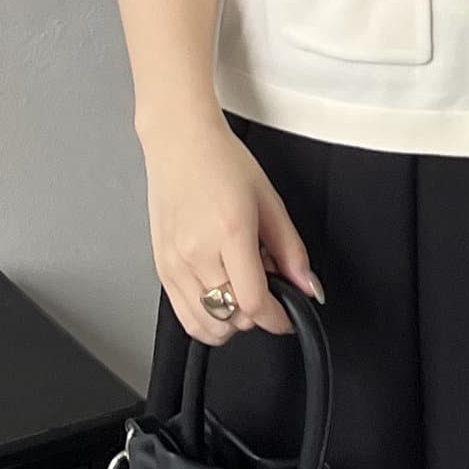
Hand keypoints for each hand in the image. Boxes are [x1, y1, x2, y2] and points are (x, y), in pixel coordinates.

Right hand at [139, 116, 322, 342]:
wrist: (180, 143)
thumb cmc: (221, 162)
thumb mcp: (270, 201)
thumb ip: (292, 250)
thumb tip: (308, 286)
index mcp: (230, 233)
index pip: (253, 302)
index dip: (277, 319)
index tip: (286, 318)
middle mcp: (197, 252)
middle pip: (232, 318)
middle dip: (257, 313)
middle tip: (264, 285)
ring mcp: (175, 263)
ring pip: (205, 325)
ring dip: (230, 321)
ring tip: (240, 290)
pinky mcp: (161, 268)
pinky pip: (183, 315)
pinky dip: (206, 318)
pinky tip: (218, 293)